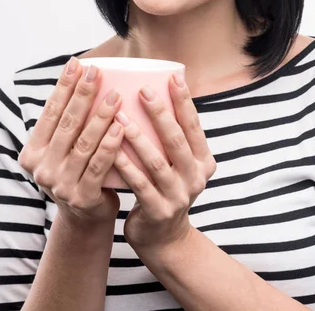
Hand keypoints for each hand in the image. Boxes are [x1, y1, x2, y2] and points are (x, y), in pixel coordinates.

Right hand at [18, 58, 123, 225]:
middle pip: (66, 123)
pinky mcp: (81, 197)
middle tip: (97, 70)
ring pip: (83, 142)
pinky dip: (110, 144)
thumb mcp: (65, 149)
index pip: (50, 112)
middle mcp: (41, 167)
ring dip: (100, 116)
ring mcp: (60, 184)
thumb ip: (68, 123)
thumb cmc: (80, 171)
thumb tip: (85, 75)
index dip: (63, 86)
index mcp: (33, 151)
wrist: (87, 217)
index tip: (76, 63)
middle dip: (82, 93)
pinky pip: (98, 165)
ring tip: (115, 94)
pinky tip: (121, 125)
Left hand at [113, 72, 216, 249]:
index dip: (185, 101)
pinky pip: (139, 183)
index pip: (194, 125)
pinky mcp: (158, 211)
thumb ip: (173, 138)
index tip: (174, 76)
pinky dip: (125, 164)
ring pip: (157, 161)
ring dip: (137, 136)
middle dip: (161, 113)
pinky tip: (111, 148)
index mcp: (204, 161)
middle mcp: (196, 178)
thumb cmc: (165, 188)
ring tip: (120, 115)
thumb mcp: (180, 165)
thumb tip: (156, 92)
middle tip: (143, 91)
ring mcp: (179, 196)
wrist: (164, 238)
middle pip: (177, 140)